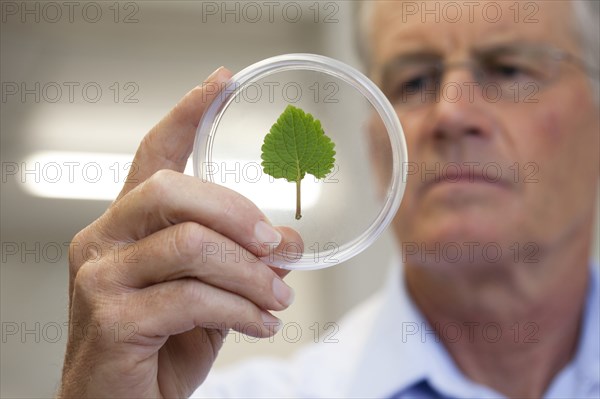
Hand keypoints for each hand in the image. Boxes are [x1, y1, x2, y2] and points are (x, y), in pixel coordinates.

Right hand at [59, 67, 301, 397]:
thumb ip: (240, 264)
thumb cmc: (158, 347)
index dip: (187, 114)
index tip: (220, 81)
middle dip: (238, 213)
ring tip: (279, 298)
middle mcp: (102, 241)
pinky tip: (261, 324)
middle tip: (277, 244)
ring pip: (192, 247)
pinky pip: (192, 299)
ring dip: (252, 275)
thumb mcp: (209, 297)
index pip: (154, 154)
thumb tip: (288, 240)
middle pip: (172, 192)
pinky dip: (241, 311)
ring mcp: (100, 279)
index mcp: (126, 226)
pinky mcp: (110, 320)